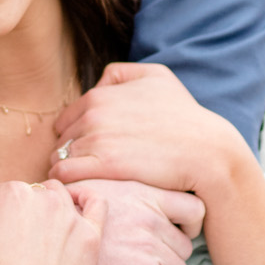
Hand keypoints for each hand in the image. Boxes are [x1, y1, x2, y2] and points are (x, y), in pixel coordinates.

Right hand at [0, 181, 102, 264]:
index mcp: (13, 193)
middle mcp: (45, 197)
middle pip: (25, 195)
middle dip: (14, 213)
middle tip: (9, 245)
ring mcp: (71, 216)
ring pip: (55, 197)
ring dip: (43, 208)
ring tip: (34, 236)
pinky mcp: (90, 236)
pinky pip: (96, 204)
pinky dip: (85, 199)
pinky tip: (75, 205)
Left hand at [53, 62, 238, 195]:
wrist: (205, 151)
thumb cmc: (184, 116)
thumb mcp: (156, 77)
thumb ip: (120, 74)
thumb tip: (97, 85)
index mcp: (100, 95)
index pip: (65, 119)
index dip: (75, 137)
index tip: (90, 151)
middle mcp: (94, 114)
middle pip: (61, 140)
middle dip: (70, 155)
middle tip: (89, 170)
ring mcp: (97, 140)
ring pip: (59, 158)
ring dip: (68, 171)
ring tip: (87, 182)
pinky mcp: (104, 166)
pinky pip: (63, 174)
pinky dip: (66, 183)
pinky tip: (82, 189)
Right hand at [57, 178, 202, 264]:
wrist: (38, 255)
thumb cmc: (56, 227)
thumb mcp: (80, 193)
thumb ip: (102, 193)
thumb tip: (97, 195)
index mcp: (140, 193)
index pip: (193, 209)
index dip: (190, 227)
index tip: (177, 237)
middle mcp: (149, 217)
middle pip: (183, 245)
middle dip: (169, 258)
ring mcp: (148, 246)